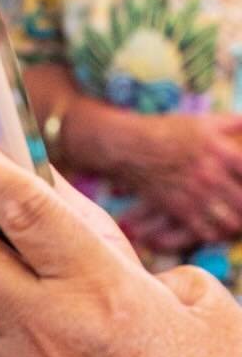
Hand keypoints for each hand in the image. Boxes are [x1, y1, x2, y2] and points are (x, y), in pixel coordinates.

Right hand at [124, 113, 241, 243]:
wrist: (127, 146)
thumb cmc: (165, 131)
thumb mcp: (199, 122)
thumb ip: (231, 122)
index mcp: (219, 150)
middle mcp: (210, 174)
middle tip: (240, 205)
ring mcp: (194, 194)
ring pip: (230, 221)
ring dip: (235, 224)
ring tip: (235, 222)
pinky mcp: (178, 208)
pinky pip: (206, 232)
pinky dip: (215, 234)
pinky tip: (216, 230)